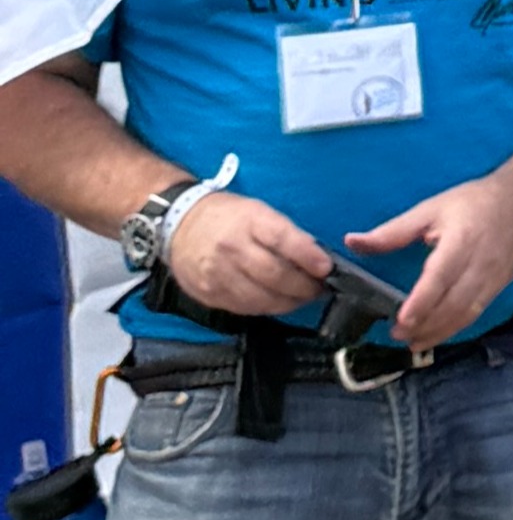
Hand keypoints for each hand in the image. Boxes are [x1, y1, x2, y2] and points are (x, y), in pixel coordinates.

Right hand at [168, 191, 331, 317]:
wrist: (178, 225)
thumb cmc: (228, 218)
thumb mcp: (259, 212)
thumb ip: (287, 235)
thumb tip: (318, 259)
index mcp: (248, 221)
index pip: (281, 239)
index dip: (307, 256)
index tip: (326, 268)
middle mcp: (230, 248)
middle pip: (273, 274)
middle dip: (303, 286)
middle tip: (318, 289)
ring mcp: (217, 273)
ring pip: (260, 297)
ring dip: (288, 302)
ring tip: (302, 298)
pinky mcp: (208, 293)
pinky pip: (244, 307)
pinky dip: (266, 308)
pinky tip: (277, 302)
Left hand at [347, 171, 512, 347]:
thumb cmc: (473, 202)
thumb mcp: (430, 209)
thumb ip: (392, 232)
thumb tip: (352, 242)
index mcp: (461, 241)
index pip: (440, 278)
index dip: (421, 303)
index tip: (401, 321)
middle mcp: (480, 264)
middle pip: (453, 304)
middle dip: (426, 325)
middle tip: (397, 336)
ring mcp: (494, 278)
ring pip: (466, 313)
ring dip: (440, 332)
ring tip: (413, 343)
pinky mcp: (500, 286)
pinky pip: (476, 312)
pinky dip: (455, 327)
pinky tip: (437, 334)